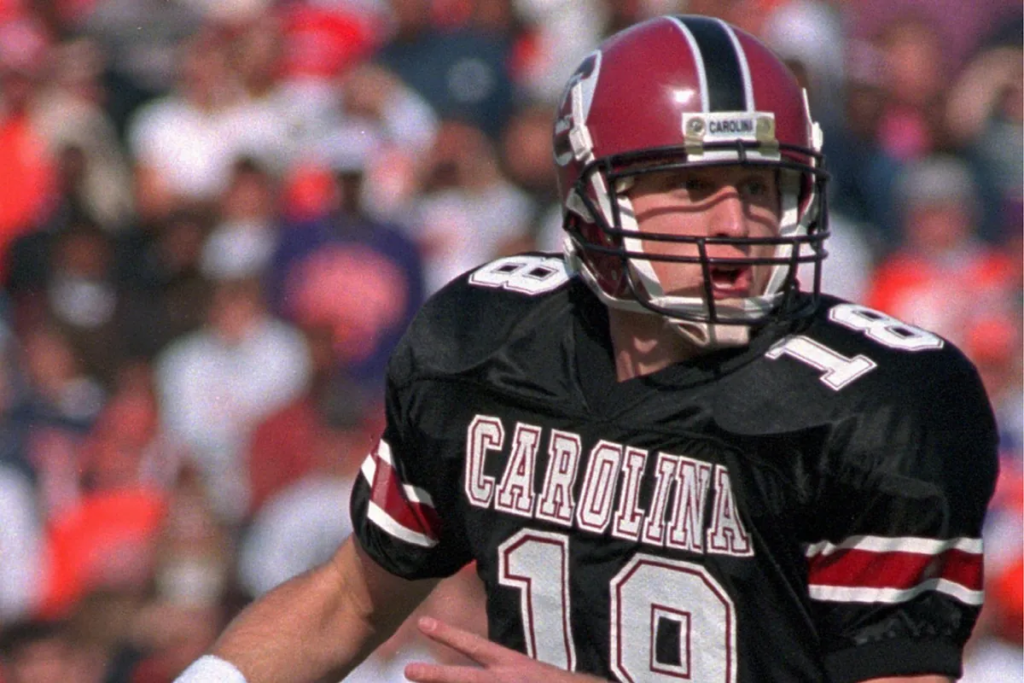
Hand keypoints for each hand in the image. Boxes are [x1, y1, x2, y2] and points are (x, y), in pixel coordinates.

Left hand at [404, 617, 606, 682]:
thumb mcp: (533, 673)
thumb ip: (508, 670)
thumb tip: (485, 668)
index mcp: (513, 666)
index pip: (476, 646)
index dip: (449, 634)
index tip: (423, 622)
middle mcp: (508, 680)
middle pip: (465, 678)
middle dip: (435, 676)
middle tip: (407, 670)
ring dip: (446, 682)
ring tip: (418, 673)